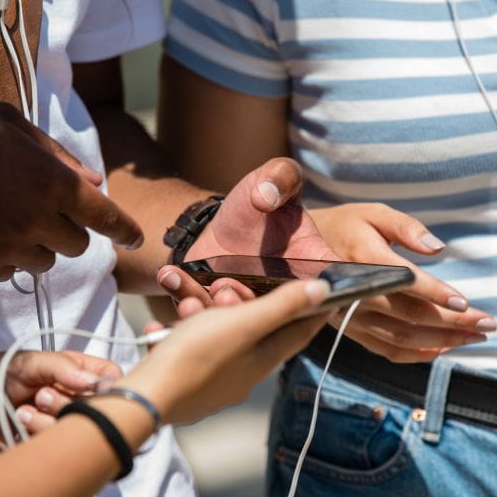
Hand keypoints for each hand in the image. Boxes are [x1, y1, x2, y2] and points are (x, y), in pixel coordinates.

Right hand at [0, 100, 142, 280]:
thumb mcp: (14, 124)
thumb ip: (59, 155)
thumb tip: (94, 180)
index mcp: (54, 183)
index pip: (105, 217)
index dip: (125, 229)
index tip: (136, 237)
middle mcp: (38, 219)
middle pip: (77, 245)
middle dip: (68, 229)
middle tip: (44, 210)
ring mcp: (10, 245)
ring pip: (46, 261)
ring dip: (38, 246)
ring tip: (10, 219)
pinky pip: (11, 271)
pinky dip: (7, 257)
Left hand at [0, 350, 122, 444]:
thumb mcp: (29, 362)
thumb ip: (61, 366)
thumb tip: (92, 381)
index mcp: (79, 373)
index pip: (113, 380)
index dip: (109, 388)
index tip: (92, 391)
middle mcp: (77, 399)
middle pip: (99, 410)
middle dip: (69, 404)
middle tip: (42, 395)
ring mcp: (65, 424)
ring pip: (79, 432)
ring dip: (49, 420)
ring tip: (24, 410)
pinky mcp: (51, 447)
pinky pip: (59, 448)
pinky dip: (39, 435)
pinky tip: (20, 423)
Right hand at [114, 279, 332, 424]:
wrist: (145, 397)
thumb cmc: (196, 356)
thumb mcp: (243, 323)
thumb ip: (283, 306)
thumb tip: (323, 291)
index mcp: (263, 361)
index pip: (299, 333)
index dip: (313, 312)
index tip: (326, 296)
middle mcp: (243, 375)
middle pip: (251, 330)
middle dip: (236, 303)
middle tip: (220, 288)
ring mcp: (213, 382)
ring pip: (214, 337)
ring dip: (200, 316)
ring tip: (185, 307)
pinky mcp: (185, 385)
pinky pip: (186, 351)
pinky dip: (175, 336)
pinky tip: (160, 331)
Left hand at [156, 158, 338, 304]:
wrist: (220, 220)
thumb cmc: (259, 199)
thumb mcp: (275, 177)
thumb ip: (282, 176)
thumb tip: (267, 195)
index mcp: (313, 265)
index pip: (327, 286)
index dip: (317, 294)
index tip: (297, 289)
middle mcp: (285, 294)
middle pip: (274, 313)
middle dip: (251, 308)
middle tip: (229, 290)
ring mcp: (250, 304)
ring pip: (235, 320)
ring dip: (216, 308)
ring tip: (202, 289)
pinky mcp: (217, 306)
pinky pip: (201, 310)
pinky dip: (183, 297)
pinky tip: (170, 276)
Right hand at [306, 203, 495, 362]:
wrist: (299, 248)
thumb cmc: (345, 226)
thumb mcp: (374, 213)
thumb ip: (406, 227)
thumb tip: (437, 247)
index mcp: (361, 258)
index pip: (403, 281)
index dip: (435, 294)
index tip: (466, 302)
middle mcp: (354, 292)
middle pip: (409, 315)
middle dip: (453, 323)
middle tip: (487, 324)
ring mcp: (351, 316)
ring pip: (402, 338)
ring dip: (442, 341)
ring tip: (473, 337)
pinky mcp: (350, 331)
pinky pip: (387, 349)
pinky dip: (417, 353)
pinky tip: (442, 348)